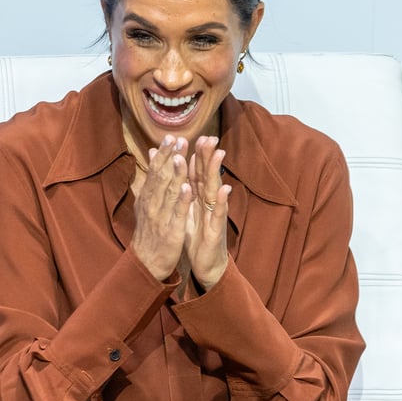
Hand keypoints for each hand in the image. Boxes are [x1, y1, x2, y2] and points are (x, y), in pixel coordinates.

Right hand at [131, 135, 191, 279]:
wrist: (146, 263)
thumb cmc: (150, 231)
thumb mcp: (147, 203)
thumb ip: (152, 179)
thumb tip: (152, 153)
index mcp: (147, 197)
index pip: (155, 172)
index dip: (163, 155)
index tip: (170, 137)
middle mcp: (151, 205)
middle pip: (161, 177)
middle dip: (169, 158)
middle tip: (178, 139)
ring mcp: (160, 217)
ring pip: (168, 192)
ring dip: (175, 173)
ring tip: (181, 156)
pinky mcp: (171, 231)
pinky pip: (177, 213)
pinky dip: (181, 200)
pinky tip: (187, 187)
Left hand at [185, 136, 231, 289]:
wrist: (206, 264)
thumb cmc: (196, 236)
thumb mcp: (186, 210)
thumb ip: (183, 189)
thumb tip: (176, 171)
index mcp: (198, 198)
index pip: (196, 172)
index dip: (197, 155)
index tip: (196, 135)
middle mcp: (208, 203)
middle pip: (207, 175)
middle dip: (208, 156)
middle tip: (210, 136)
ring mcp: (214, 215)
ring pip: (215, 189)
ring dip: (216, 172)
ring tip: (219, 153)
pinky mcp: (216, 229)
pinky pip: (218, 213)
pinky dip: (221, 200)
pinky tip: (225, 188)